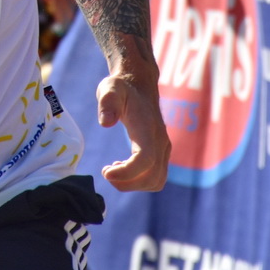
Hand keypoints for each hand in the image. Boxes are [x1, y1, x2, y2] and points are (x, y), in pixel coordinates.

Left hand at [97, 70, 169, 191]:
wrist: (140, 85)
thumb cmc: (121, 88)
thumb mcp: (109, 89)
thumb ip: (107, 103)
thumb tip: (105, 123)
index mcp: (147, 128)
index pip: (145, 159)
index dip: (127, 172)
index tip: (105, 171)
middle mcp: (160, 141)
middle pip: (152, 177)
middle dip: (127, 182)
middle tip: (106, 172)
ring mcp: (163, 148)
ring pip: (156, 181)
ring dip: (133, 184)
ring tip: (113, 170)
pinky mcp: (161, 153)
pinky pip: (156, 177)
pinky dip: (140, 181)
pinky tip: (122, 168)